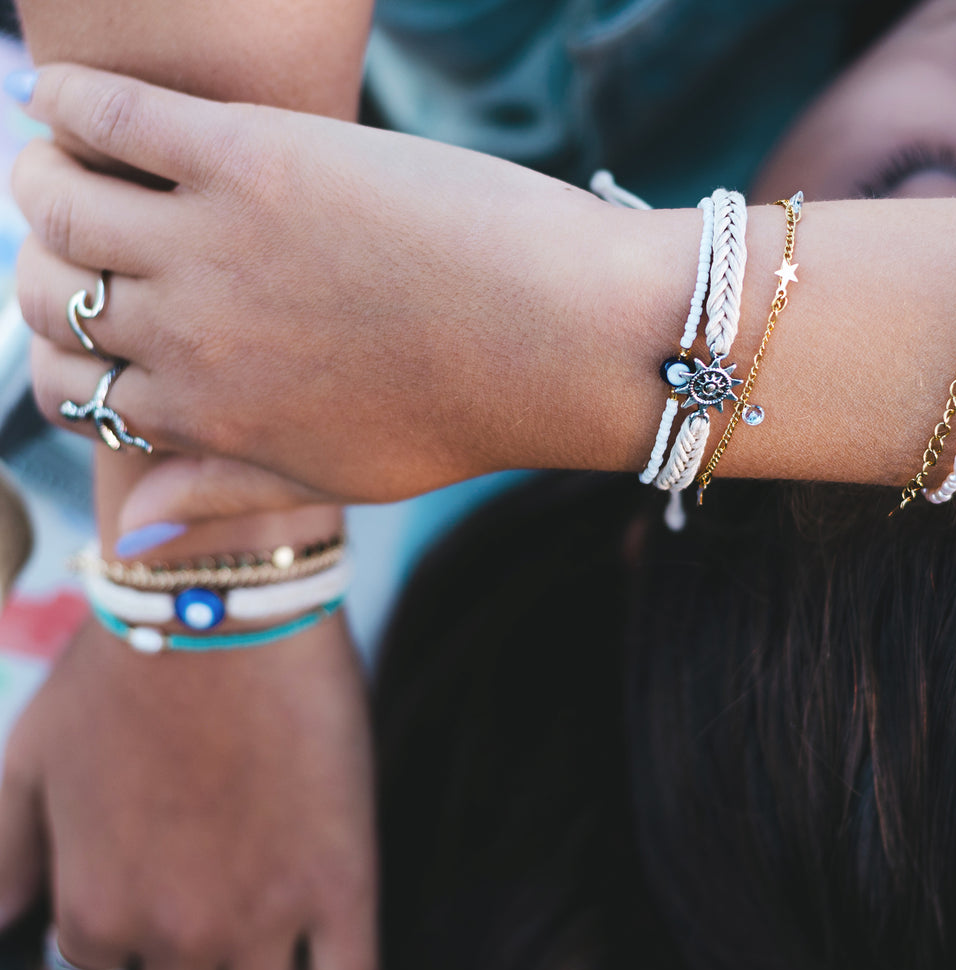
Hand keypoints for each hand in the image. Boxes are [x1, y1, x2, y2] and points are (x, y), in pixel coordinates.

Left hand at [0, 614, 376, 969]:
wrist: (225, 604)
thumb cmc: (126, 666)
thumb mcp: (30, 755)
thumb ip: (2, 853)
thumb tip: (0, 923)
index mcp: (95, 908)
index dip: (107, 966)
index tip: (138, 926)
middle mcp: (177, 930)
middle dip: (180, 968)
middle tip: (205, 909)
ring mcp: (266, 914)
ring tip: (265, 947)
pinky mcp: (341, 882)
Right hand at [13, 63, 641, 505]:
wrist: (557, 337)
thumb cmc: (458, 414)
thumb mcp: (333, 476)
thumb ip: (224, 493)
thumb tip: (131, 535)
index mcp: (205, 418)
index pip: (65, 388)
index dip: (63, 355)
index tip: (94, 322)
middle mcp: (187, 337)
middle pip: (47, 295)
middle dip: (47, 271)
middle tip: (84, 238)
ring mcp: (212, 242)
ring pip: (54, 200)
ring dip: (46, 180)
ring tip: (78, 166)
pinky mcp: (252, 155)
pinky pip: (107, 113)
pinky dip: (68, 102)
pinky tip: (71, 102)